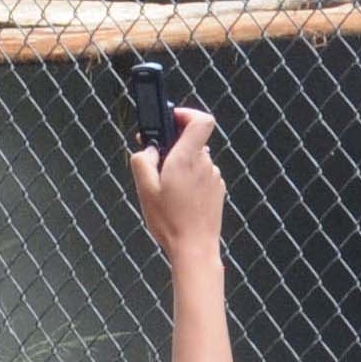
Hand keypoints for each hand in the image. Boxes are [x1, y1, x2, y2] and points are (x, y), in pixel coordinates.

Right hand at [129, 108, 223, 259]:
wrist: (194, 247)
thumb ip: (143, 161)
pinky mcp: (217, 191)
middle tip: (156, 165)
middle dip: (173, 148)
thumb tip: (148, 149)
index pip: (201, 120)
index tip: (172, 119)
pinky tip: (179, 200)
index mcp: (187, 158)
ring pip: (195, 160)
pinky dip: (190, 181)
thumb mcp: (145, 189)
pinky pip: (201, 176)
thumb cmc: (170, 221)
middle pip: (192, 142)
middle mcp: (205, 164)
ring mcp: (213, 177)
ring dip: (181, 167)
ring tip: (167, 190)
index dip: (187, 114)